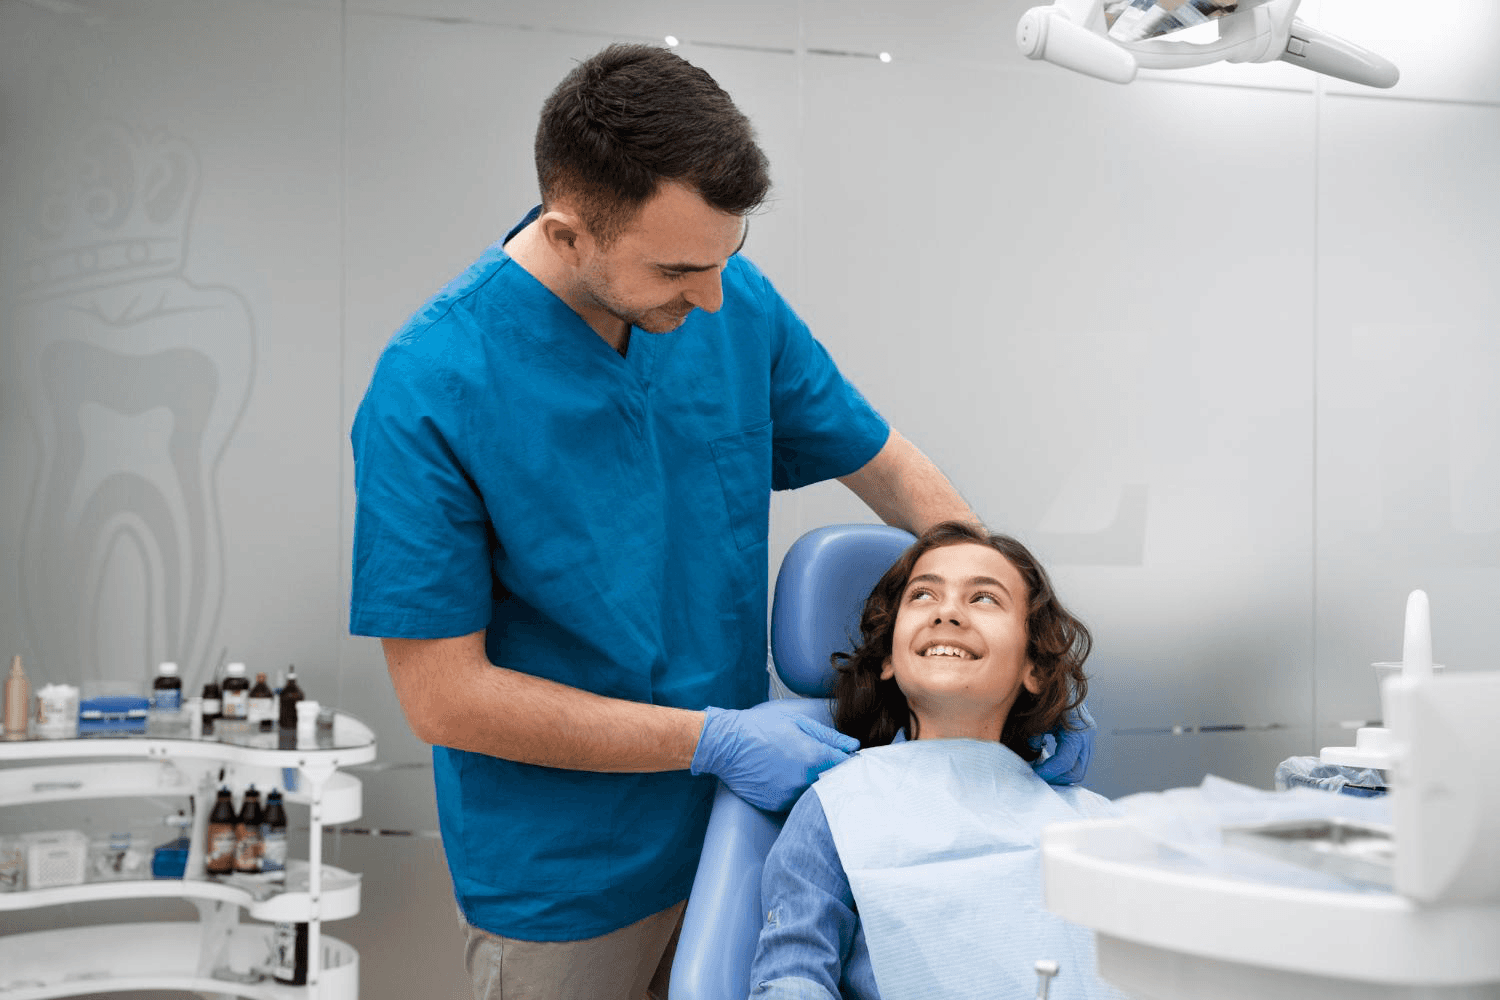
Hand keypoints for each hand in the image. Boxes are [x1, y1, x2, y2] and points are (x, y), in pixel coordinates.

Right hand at [690, 703, 859, 810]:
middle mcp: (805, 780)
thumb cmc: (761, 727)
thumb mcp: (798, 723)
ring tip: (799, 768)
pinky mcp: (777, 804)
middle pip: (833, 783)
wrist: (727, 744)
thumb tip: (853, 746)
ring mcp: (791, 795)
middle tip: (826, 764)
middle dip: (835, 775)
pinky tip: (784, 777)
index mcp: (814, 757)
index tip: (849, 759)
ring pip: (814, 794)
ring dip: (815, 785)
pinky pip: (795, 801)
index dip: (851, 762)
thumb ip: (829, 736)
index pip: (848, 766)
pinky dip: (795, 792)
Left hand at [1029, 702, 1095, 784]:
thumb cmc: (1048, 695)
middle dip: (1056, 778)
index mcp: (1077, 731)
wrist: (1059, 680)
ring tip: (1041, 772)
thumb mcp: (1038, 717)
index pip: (1064, 762)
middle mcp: (1087, 736)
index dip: (1048, 772)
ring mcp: (1088, 738)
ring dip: (1060, 775)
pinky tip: (1048, 763)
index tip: (1033, 773)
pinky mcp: (1085, 739)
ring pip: (1078, 769)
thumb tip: (1033, 757)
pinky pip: (1077, 761)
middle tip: (1037, 777)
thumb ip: (1034, 738)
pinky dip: (1064, 767)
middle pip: (1076, 772)